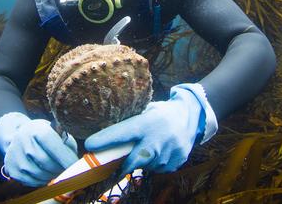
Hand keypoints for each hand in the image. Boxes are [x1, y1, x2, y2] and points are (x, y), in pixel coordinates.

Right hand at [0, 112, 77, 186]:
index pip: (54, 147)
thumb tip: (76, 161)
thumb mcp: (56, 131)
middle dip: (60, 169)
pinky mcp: (11, 168)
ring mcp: (15, 155)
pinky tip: (45, 174)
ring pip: (39, 174)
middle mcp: (23, 141)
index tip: (76, 167)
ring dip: (51, 176)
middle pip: (47, 163)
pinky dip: (41, 181)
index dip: (67, 160)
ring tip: (57, 171)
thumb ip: (67, 143)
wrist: (19, 135)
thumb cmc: (44, 134)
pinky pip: (31, 181)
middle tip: (68, 171)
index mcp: (37, 129)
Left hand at [85, 84, 209, 174]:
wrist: (191, 115)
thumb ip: (131, 124)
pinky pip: (160, 169)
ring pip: (148, 166)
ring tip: (149, 148)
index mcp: (146, 123)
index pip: (122, 133)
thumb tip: (106, 136)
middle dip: (123, 165)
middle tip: (117, 166)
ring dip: (143, 162)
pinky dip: (156, 164)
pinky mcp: (177, 160)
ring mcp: (169, 151)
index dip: (105, 140)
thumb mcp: (146, 112)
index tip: (89, 145)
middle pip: (134, 160)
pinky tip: (160, 152)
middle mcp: (157, 138)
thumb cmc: (161, 113)